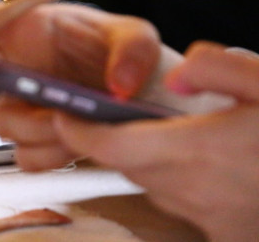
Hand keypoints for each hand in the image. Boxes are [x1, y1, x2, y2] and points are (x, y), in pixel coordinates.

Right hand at [0, 0, 161, 168]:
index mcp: (27, 27)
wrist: (141, 101)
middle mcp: (14, 65)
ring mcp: (20, 103)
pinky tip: (73, 143)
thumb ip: (132, 48)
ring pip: (1, 121)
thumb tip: (118, 85)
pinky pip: (24, 155)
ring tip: (68, 122)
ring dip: (33, 126)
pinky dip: (48, 154)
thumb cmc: (123, 55)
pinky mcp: (35, 138)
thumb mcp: (137, 36)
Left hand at [54, 42, 258, 240]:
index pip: (109, 147)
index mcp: (201, 152)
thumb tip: (180, 73)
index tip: (61, 112)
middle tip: (110, 114)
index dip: (75, 130)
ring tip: (174, 132)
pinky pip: (189, 206)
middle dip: (111, 141)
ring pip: (158, 186)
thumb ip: (221, 68)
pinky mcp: (233, 237)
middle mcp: (198, 194)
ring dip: (152, 161)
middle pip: (128, 166)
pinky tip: (216, 163)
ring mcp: (216, 223)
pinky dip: (185, 182)